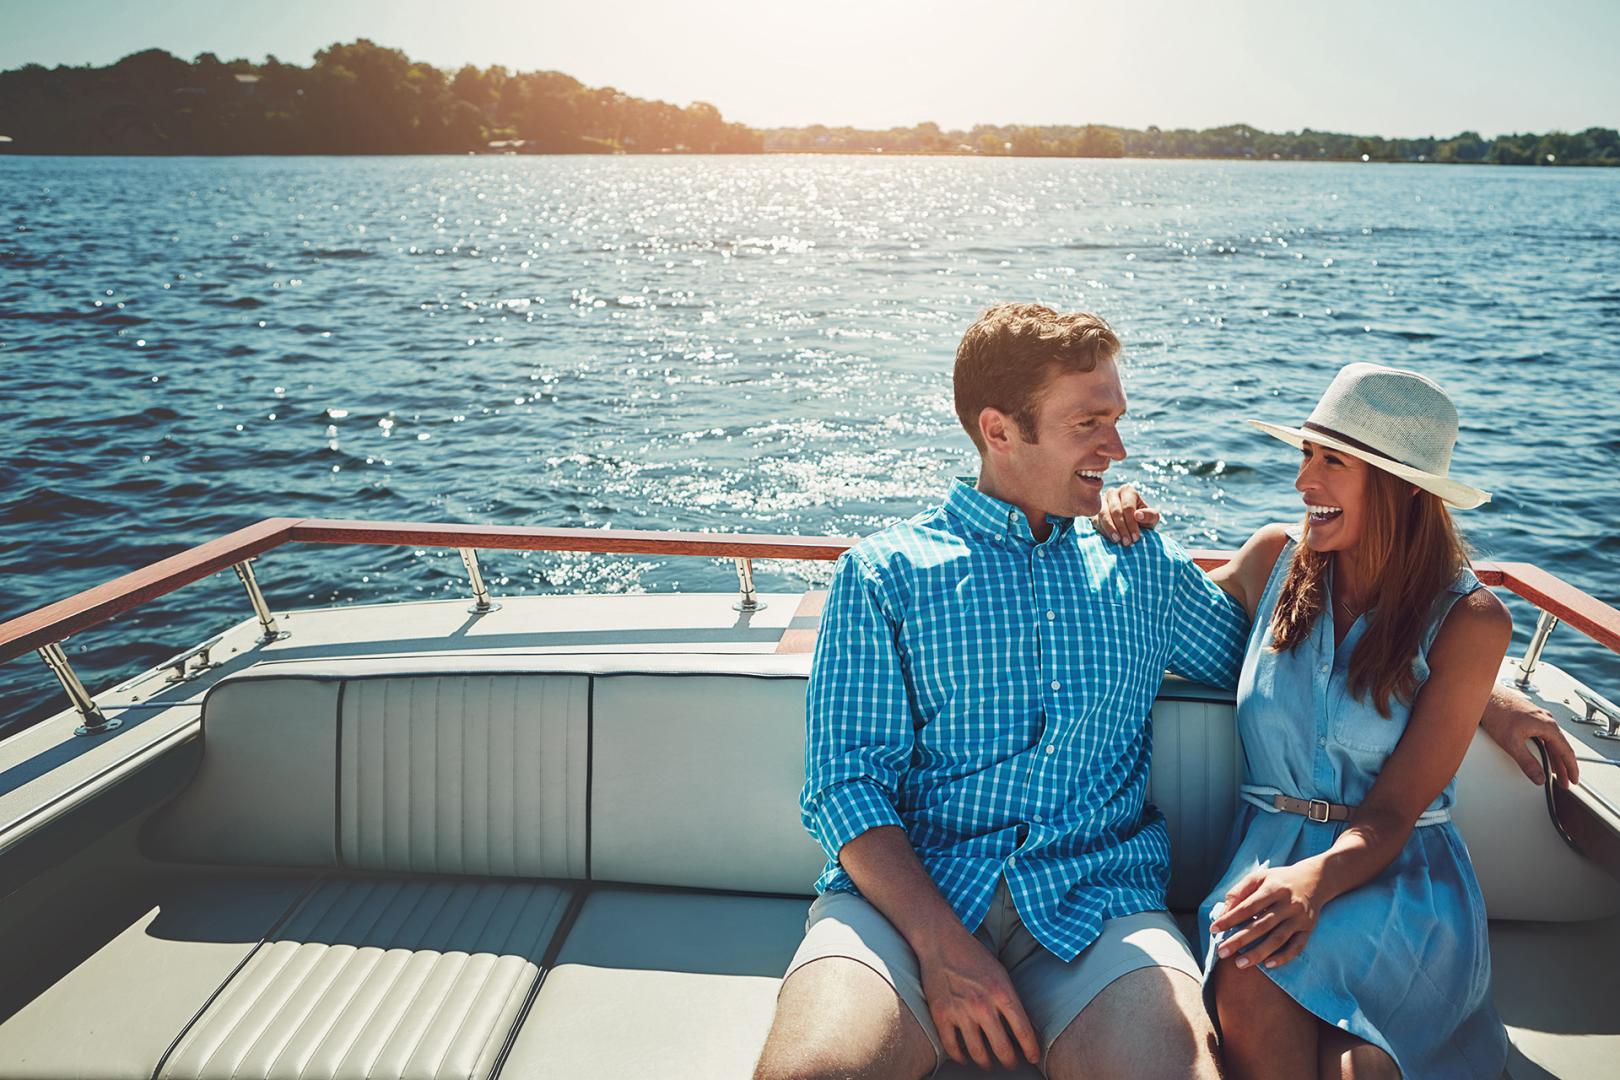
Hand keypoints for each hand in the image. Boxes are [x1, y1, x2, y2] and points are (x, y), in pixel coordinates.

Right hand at [916, 925, 1041, 1069]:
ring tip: (988, 1063)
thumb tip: (1019, 1028)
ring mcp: (961, 1011)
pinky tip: (964, 1057)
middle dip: (1009, 1062)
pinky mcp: (941, 1014)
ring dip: (985, 1063)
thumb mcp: (1001, 974)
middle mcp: (983, 1005)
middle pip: (1002, 1049)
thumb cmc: (974, 956)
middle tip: (1010, 1063)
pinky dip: (960, 1057)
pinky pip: (952, 1047)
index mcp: (1002, 993)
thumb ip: (1010, 1000)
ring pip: (978, 1054)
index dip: (1031, 1050)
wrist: (942, 941)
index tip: (1032, 1058)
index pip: (1023, 1032)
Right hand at [1092, 483, 1158, 545]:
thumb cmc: (1144, 520)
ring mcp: (1102, 501)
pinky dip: (1103, 530)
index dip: (1131, 523)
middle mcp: (1113, 493)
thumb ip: (1150, 515)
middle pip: (1115, 511)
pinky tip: (1110, 539)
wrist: (1132, 526)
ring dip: (1110, 529)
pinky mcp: (1094, 512)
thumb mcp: (1152, 518)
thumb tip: (1138, 515)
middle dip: (1122, 528)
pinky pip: (1096, 520)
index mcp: (1128, 491)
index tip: (1136, 537)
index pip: (1128, 507)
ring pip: (1103, 514)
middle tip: (1127, 542)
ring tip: (1117, 540)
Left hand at [1209, 863, 1326, 970]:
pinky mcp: (1309, 929)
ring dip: (1259, 952)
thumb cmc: (1279, 880)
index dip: (1230, 919)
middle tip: (1221, 952)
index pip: (1248, 906)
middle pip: (1261, 925)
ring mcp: (1300, 918)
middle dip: (1240, 940)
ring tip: (1239, 964)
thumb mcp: (1258, 877)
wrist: (1314, 880)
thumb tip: (1224, 913)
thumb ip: (1239, 892)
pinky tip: (1268, 965)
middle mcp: (1288, 903)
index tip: (1213, 929)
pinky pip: (1297, 946)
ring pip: (1278, 938)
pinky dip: (1284, 957)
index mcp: (1273, 888)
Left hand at [1481, 683, 1580, 786]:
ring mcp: (1538, 717)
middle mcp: (1546, 720)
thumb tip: (1538, 777)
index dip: (1571, 768)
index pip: (1566, 751)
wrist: (1484, 696)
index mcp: (1547, 726)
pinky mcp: (1529, 717)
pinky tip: (1543, 755)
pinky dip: (1546, 748)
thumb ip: (1527, 762)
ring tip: (1554, 774)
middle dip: (1563, 767)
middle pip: (1560, 747)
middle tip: (1564, 782)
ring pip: (1551, 741)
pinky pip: (1544, 736)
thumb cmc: (1496, 712)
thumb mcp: (1511, 742)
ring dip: (1554, 758)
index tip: (1573, 780)